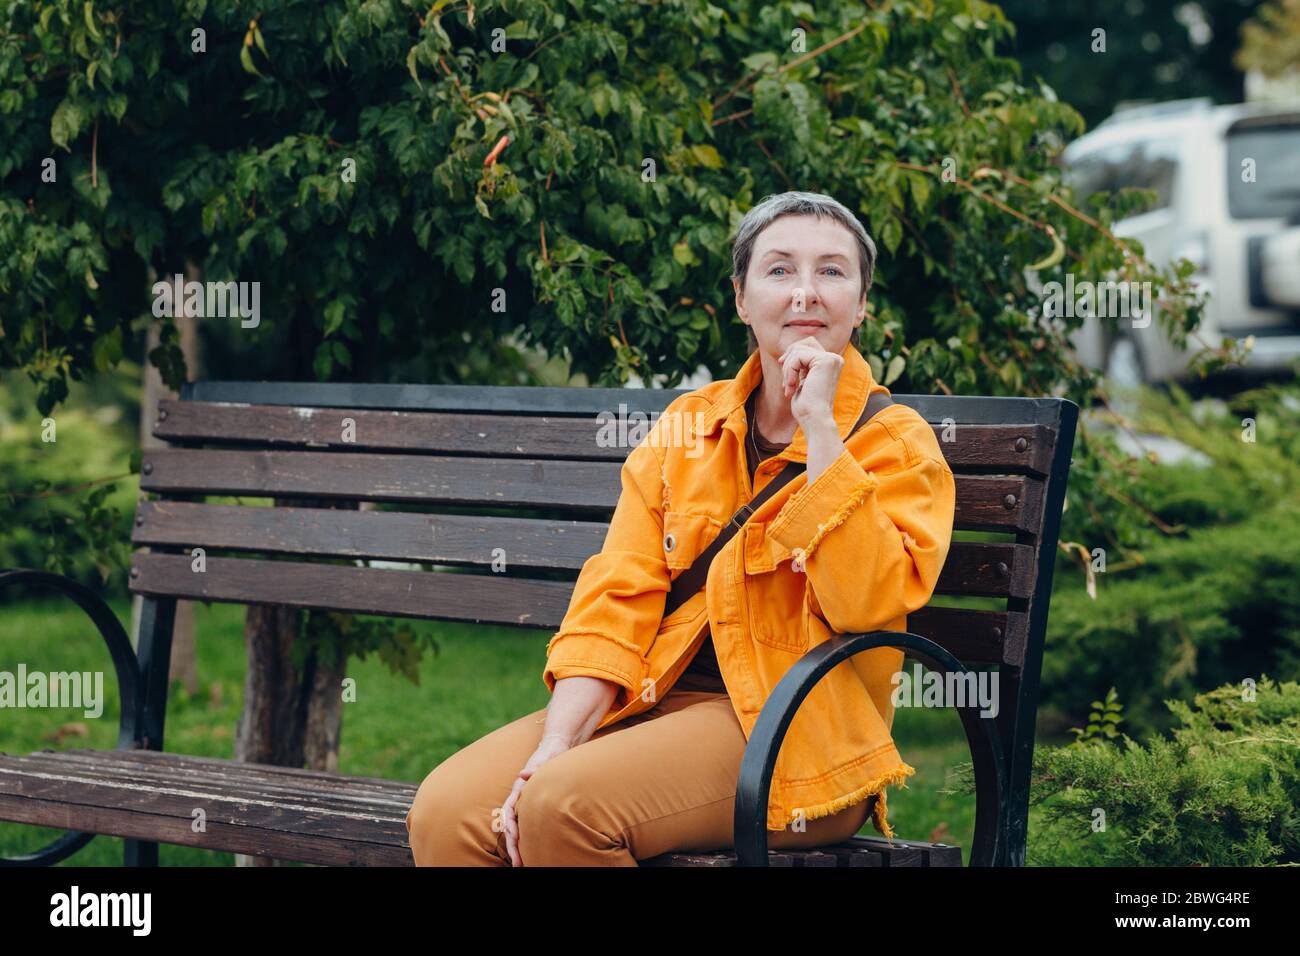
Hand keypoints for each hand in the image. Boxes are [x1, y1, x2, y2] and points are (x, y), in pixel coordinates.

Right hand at [500, 734, 573, 866]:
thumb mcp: (544, 760)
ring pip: (515, 828)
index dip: (511, 827)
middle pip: (510, 826)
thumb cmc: (550, 755)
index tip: (515, 840)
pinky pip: (523, 826)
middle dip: (512, 845)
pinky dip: (523, 840)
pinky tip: (527, 851)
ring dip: (516, 846)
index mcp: (518, 789)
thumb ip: (534, 768)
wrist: (556, 748)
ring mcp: (524, 803)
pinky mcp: (531, 806)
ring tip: (520, 863)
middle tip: (518, 863)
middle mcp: (518, 798)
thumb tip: (521, 773)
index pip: (509, 812)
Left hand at [778, 336, 843, 426]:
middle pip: (804, 343)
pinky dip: (789, 371)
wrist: (814, 420)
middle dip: (789, 359)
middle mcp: (835, 359)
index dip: (792, 355)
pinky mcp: (825, 361)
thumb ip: (801, 365)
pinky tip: (792, 386)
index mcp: (831, 363)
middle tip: (786, 381)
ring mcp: (832, 358)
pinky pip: (797, 356)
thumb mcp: (803, 380)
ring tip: (789, 387)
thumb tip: (789, 350)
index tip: (784, 370)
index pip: (808, 345)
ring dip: (788, 369)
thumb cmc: (807, 406)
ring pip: (798, 350)